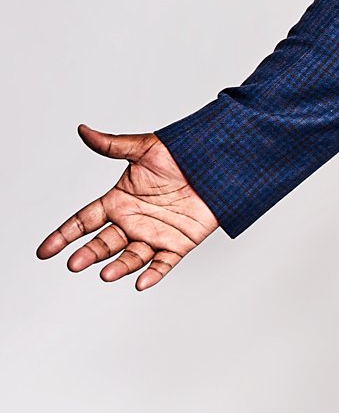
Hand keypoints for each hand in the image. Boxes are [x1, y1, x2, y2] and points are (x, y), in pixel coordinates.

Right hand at [36, 126, 218, 289]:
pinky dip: (152, 275)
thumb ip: (112, 146)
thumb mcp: (145, 148)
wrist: (220, 164)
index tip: (44, 252)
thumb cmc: (183, 153)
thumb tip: (83, 130)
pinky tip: (141, 283)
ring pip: (130, 256)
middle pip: (103, 243)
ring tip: (105, 273)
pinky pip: (163, 264)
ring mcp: (154, 234)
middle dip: (88, 254)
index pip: (83, 221)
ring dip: (118, 267)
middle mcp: (132, 221)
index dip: (63, 236)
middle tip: (74, 264)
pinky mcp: (178, 244)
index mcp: (119, 200)